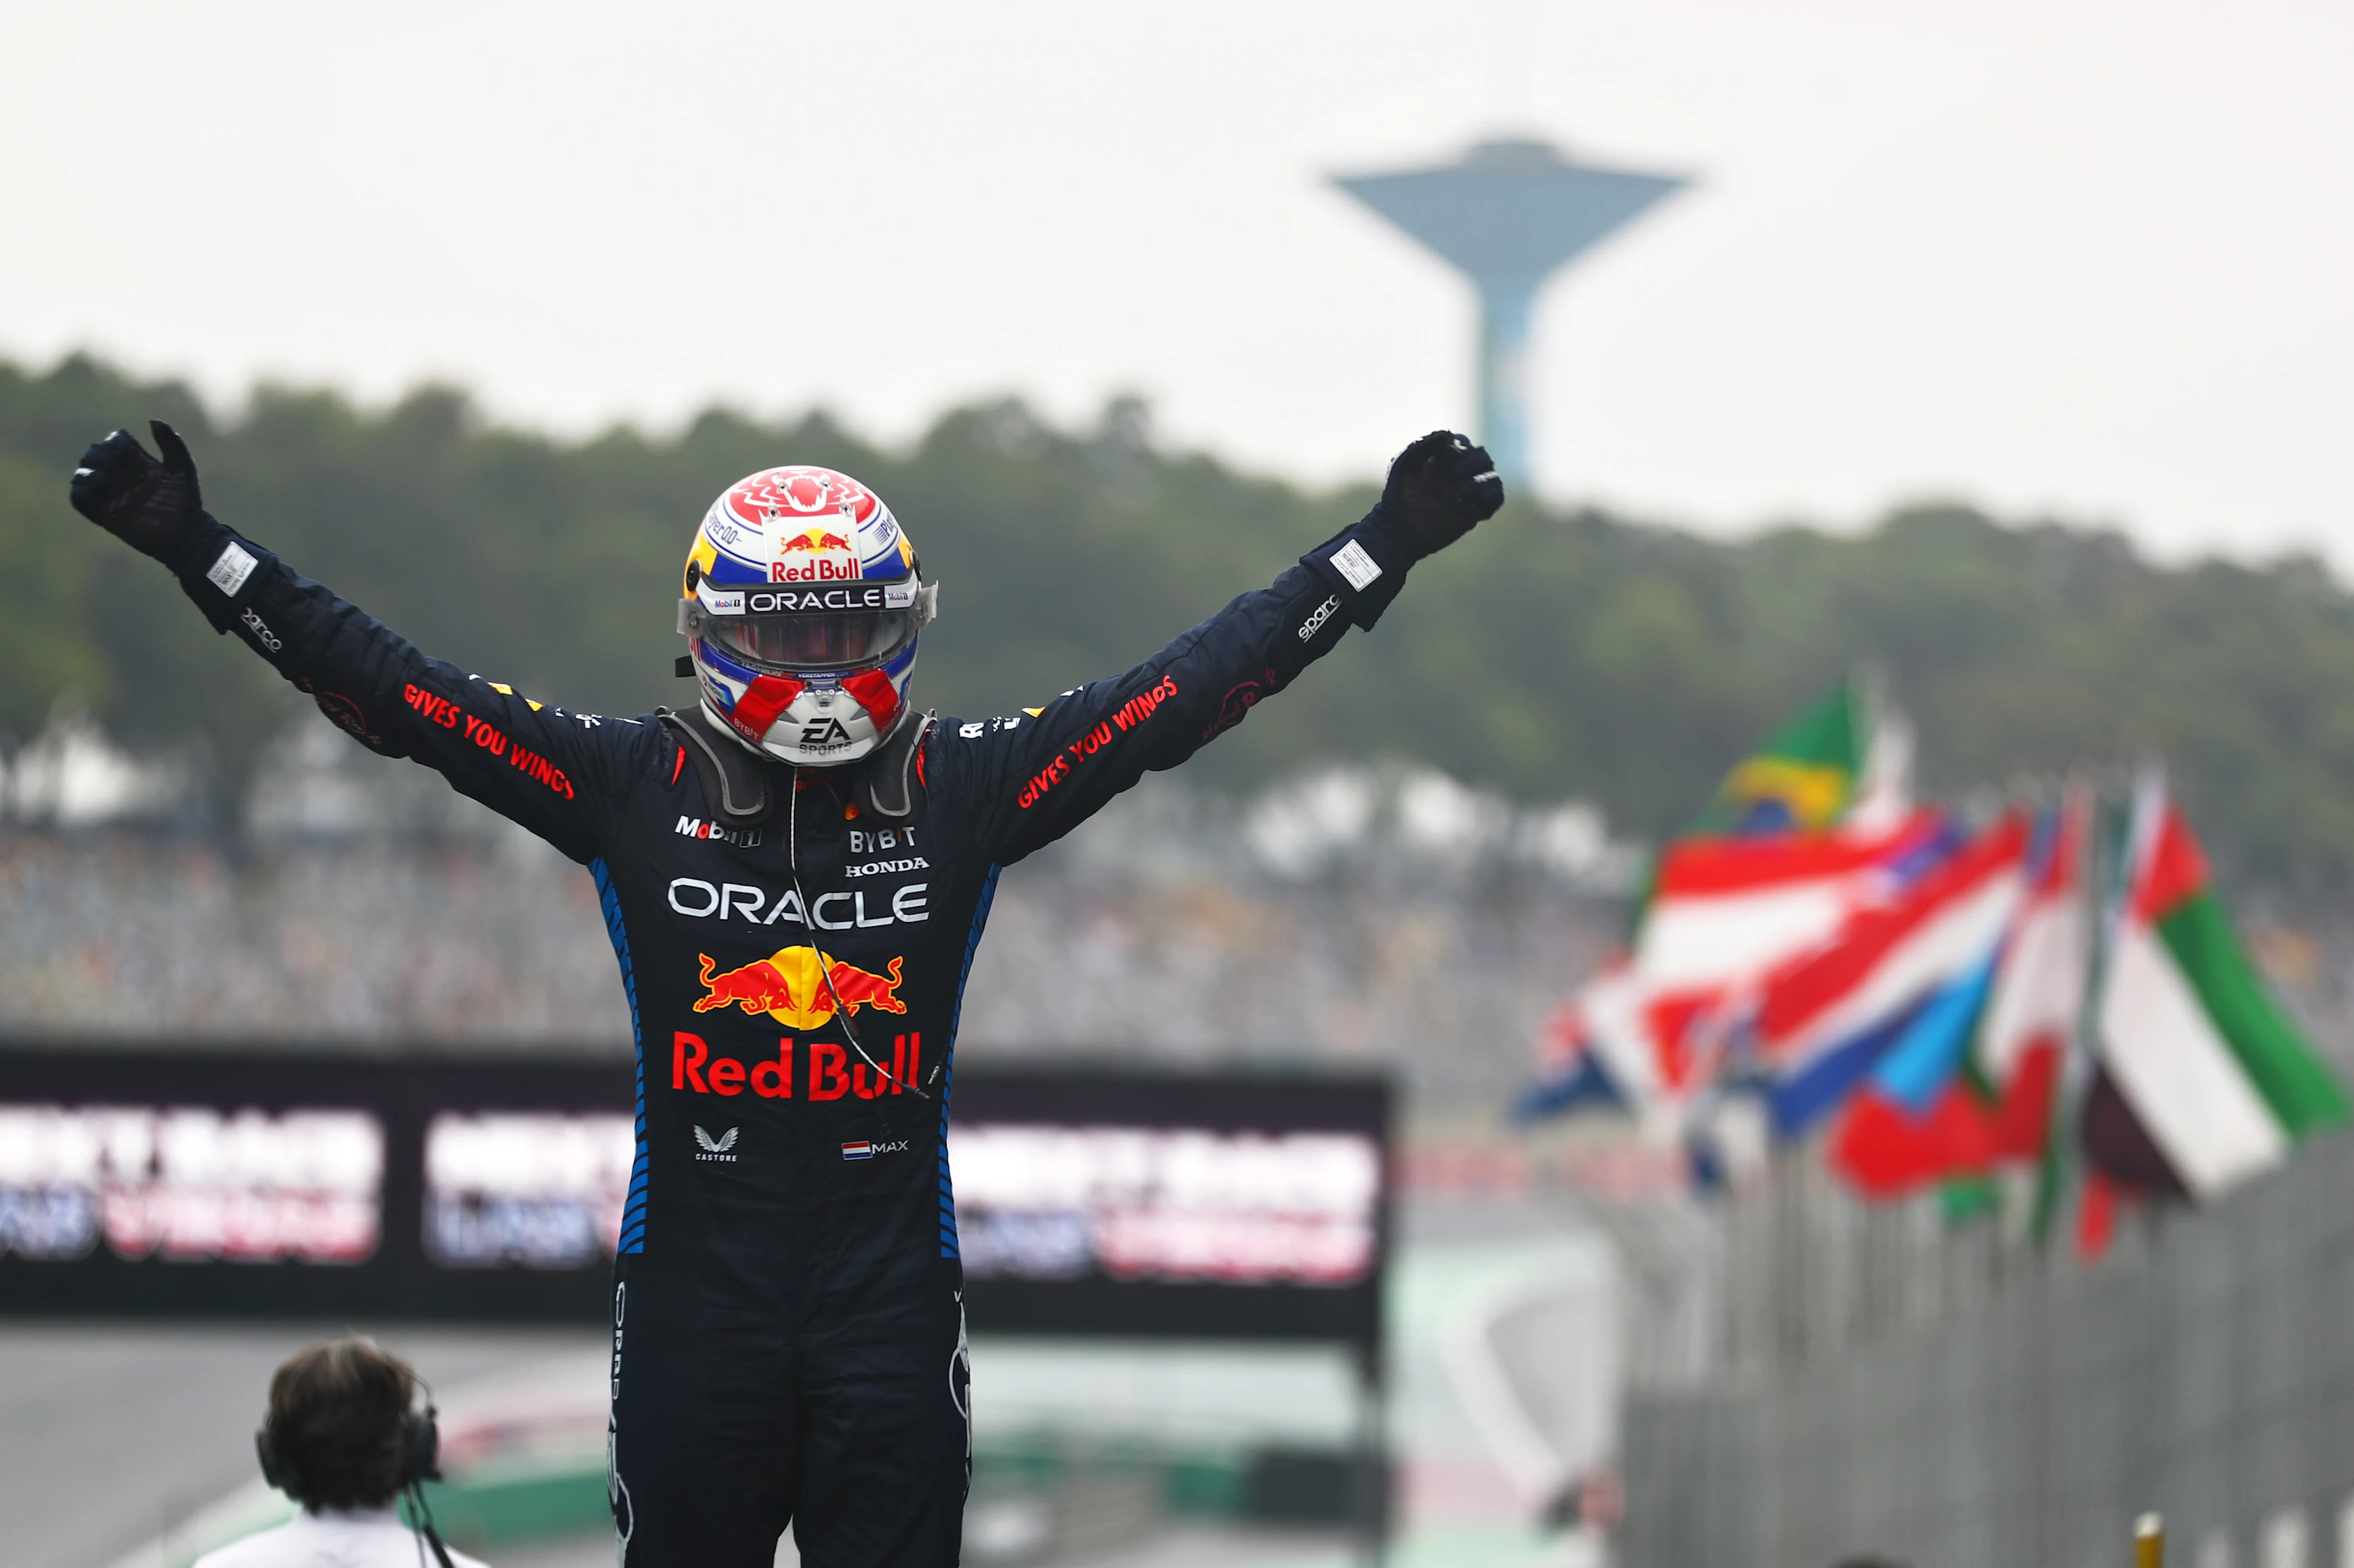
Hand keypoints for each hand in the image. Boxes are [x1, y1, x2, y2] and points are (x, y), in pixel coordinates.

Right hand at [70, 421, 203, 561]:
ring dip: (88, 472)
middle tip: (114, 465)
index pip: (113, 441)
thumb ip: (171, 443)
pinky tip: (97, 491)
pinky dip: (80, 492)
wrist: (184, 534)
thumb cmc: (186, 501)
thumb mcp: (182, 468)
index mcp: (137, 461)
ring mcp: (110, 494)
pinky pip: (78, 499)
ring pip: (82, 474)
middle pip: (93, 454)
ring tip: (105, 480)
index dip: (115, 442)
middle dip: (100, 456)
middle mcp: (120, 475)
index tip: (127, 450)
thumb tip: (153, 420)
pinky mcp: (102, 513)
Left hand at [1378, 430, 1503, 556]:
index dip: (1457, 448)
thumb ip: (1424, 445)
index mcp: (1445, 458)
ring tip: (1459, 491)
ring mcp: (1470, 492)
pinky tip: (1469, 500)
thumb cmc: (1398, 494)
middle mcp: (1461, 473)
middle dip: (1470, 463)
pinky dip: (1490, 495)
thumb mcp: (1405, 464)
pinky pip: (1497, 497)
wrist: (1400, 528)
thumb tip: (1446, 434)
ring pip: (1492, 476)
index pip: (1464, 442)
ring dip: (1479, 480)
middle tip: (1452, 475)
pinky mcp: (1476, 510)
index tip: (1442, 460)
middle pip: (1482, 456)